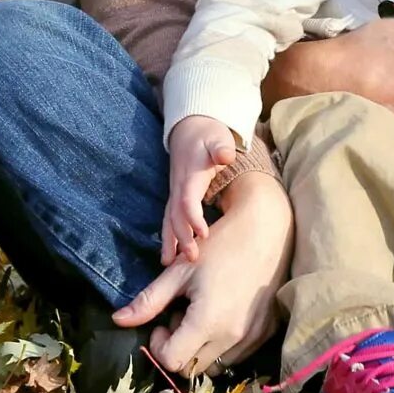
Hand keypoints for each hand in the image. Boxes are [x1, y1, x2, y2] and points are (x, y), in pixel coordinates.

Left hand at [114, 171, 291, 377]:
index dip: (159, 345)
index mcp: (207, 322)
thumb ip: (149, 301)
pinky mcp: (265, 333)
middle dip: (179, 346)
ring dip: (201, 348)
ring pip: (215, 364)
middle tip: (181, 314)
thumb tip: (118, 320)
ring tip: (203, 314)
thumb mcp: (179, 272)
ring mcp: (252, 337)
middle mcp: (232, 336)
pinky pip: (237, 354)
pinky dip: (223, 343)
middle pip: (192, 367)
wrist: (267, 230)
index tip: (163, 320)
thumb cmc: (219, 245)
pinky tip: (224, 312)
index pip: (172, 361)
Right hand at [161, 115, 241, 265]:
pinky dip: (168, 236)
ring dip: (170, 241)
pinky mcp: (176, 197)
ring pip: (168, 219)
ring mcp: (175, 192)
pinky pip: (169, 219)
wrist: (189, 129)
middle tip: (192, 258)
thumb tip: (225, 155)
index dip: (193, 218)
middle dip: (182, 237)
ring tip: (170, 264)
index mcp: (189, 175)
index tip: (204, 234)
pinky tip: (169, 255)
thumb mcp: (217, 137)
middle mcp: (178, 186)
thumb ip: (221, 147)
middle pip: (176, 215)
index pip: (187, 200)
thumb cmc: (208, 135)